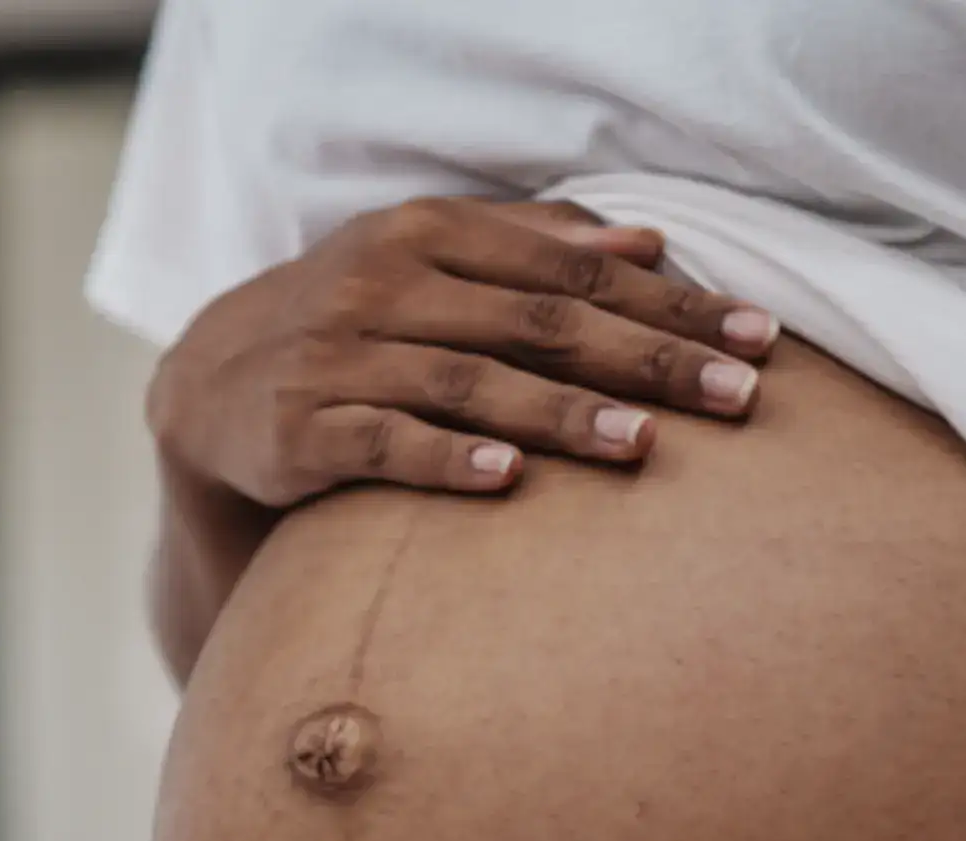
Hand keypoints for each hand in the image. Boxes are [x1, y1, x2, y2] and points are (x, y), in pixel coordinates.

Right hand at [148, 196, 778, 507]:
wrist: (207, 389)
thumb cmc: (352, 328)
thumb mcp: (430, 268)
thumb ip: (534, 249)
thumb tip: (650, 238)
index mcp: (430, 233)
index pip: (573, 267)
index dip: (671, 301)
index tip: (758, 335)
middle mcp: (387, 284)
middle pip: (541, 322)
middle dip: (650, 358)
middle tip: (739, 394)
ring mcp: (342, 356)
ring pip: (471, 383)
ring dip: (562, 415)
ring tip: (643, 446)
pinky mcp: (302, 431)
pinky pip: (384, 446)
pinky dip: (445, 460)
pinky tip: (505, 482)